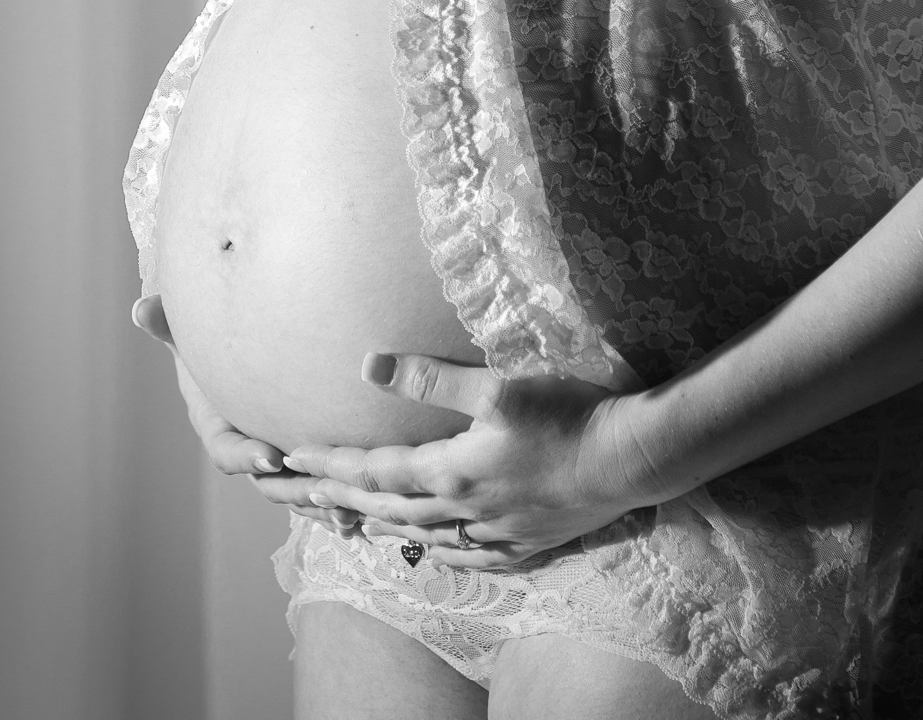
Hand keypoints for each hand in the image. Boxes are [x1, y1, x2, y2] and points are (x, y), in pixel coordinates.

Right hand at [129, 295, 361, 535]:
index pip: (227, 450)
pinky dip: (335, 506)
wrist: (231, 361)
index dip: (247, 456)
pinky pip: (316, 489)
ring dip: (321, 503)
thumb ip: (167, 326)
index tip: (272, 456)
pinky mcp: (299, 462)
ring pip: (296, 491)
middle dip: (294, 488)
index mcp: (218, 427)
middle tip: (321, 488)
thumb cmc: (208, 347)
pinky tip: (360, 520)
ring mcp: (274, 460)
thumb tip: (141, 308)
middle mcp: (246, 451)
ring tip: (350, 512)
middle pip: (267, 482)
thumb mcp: (188, 337)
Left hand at [249, 351, 653, 568]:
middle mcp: (464, 512)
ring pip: (424, 536)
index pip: (374, 472)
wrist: (630, 461)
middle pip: (390, 510)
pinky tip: (434, 549)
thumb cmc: (566, 414)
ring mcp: (495, 534)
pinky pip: (466, 556)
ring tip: (355, 524)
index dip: (331, 467)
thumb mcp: (496, 385)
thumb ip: (430, 378)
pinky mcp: (525, 543)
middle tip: (304, 495)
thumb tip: (368, 365)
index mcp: (450, 472)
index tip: (293, 462)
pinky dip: (437, 550)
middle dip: (344, 500)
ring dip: (384, 527)